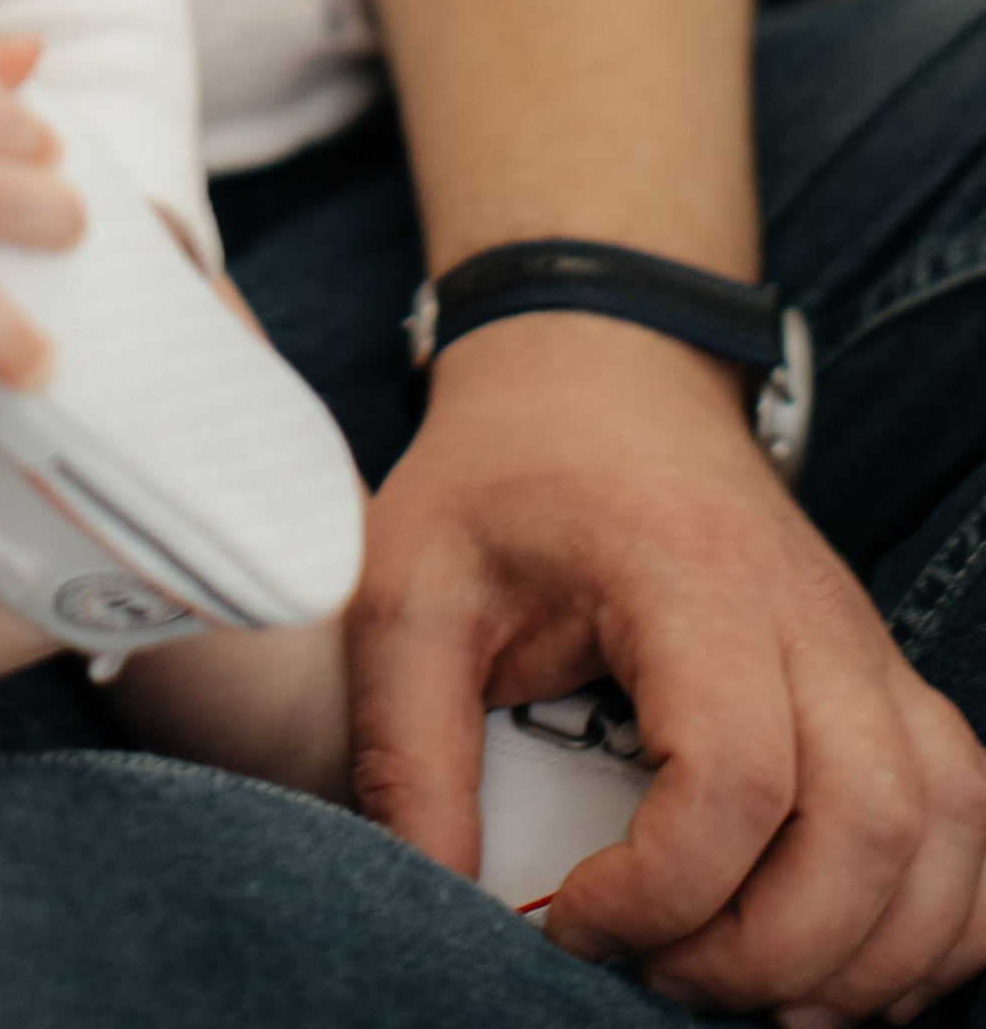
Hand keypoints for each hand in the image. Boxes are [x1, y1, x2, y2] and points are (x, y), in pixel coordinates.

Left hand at [351, 313, 985, 1018]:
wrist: (599, 369)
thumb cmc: (503, 477)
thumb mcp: (407, 584)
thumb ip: (406, 747)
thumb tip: (434, 898)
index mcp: (688, 575)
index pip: (735, 774)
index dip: (662, 890)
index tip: (570, 923)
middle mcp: (809, 615)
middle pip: (867, 826)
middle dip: (771, 951)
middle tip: (656, 973)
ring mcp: (866, 649)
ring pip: (943, 834)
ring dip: (865, 953)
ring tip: (744, 991)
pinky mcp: (889, 684)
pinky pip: (971, 821)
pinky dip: (935, 919)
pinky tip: (841, 962)